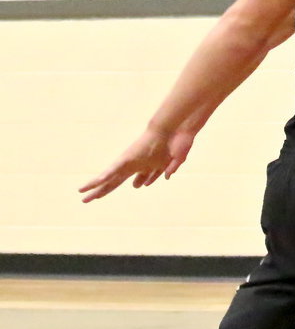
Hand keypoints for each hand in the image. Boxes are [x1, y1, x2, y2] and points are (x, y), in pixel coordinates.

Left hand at [78, 125, 195, 201]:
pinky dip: (105, 176)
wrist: (177, 129)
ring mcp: (130, 160)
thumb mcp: (171, 162)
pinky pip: (114, 169)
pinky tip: (95, 183)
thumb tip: (156, 181)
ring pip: (108, 177)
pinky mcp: (128, 157)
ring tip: (82, 193)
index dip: (114, 187)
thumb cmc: (178, 142)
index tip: (103, 195)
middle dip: (101, 191)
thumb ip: (161, 171)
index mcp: (143, 166)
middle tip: (87, 199)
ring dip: (95, 186)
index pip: (127, 179)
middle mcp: (133, 164)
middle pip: (113, 181)